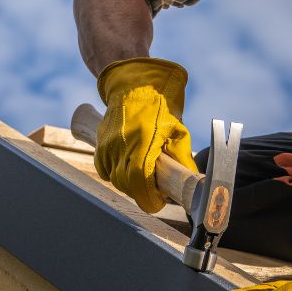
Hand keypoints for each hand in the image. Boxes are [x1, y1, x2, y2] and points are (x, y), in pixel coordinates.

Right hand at [95, 57, 199, 212]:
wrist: (132, 88)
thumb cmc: (158, 108)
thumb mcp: (177, 129)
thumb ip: (182, 156)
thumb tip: (192, 180)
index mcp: (142, 141)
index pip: (139, 180)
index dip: (148, 197)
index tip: (158, 202)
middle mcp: (121, 145)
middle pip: (127, 184)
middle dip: (142, 192)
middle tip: (155, 191)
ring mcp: (107, 146)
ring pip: (116, 180)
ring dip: (130, 185)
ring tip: (144, 178)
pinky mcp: (100, 145)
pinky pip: (105, 171)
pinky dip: (116, 175)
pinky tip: (128, 168)